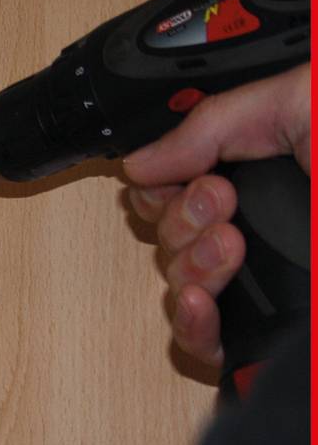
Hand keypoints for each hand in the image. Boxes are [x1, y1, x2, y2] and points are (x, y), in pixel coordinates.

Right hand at [122, 64, 310, 367]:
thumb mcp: (305, 102)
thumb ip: (216, 121)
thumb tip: (143, 159)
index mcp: (279, 171)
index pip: (184, 180)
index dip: (166, 177)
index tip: (183, 169)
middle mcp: (270, 228)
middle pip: (171, 232)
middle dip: (179, 215)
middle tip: (221, 200)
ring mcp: (270, 285)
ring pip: (179, 284)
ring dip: (189, 262)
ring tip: (230, 247)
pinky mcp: (273, 337)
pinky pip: (198, 342)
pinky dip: (190, 320)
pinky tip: (204, 298)